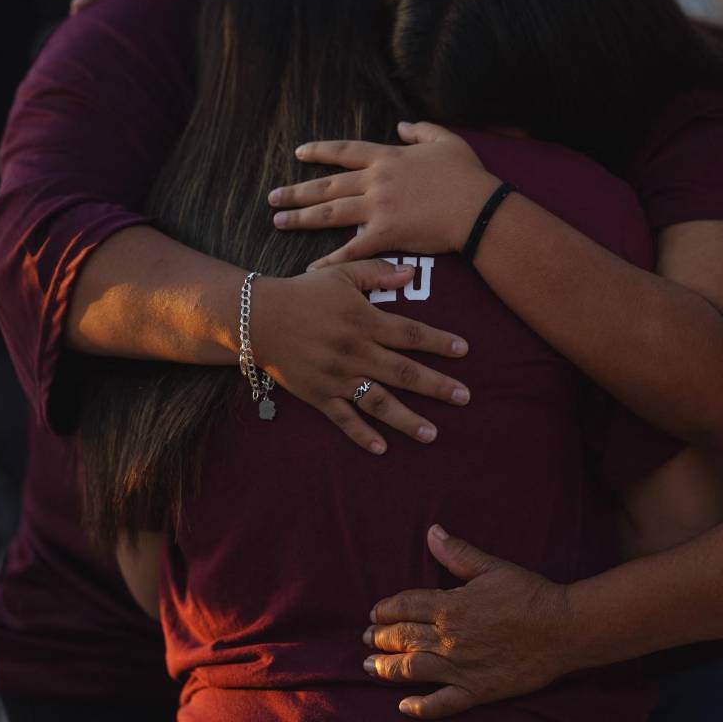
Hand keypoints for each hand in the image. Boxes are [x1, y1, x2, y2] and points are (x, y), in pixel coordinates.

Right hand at [254, 260, 470, 454]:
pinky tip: (382, 449)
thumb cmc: (304, 293)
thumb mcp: (341, 275)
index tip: (464, 350)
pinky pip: (343, 419)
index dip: (438, 341)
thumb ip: (378, 273)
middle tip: (464, 397)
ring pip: (378, 402)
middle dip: (436, 385)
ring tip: (432, 434)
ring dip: (407, 419)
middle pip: (403, 372)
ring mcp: (336, 377)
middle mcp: (354, 352)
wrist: (257, 317)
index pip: (410, 333)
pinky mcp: (318, 395)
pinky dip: (362, 435)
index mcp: (364, 321)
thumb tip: (411, 273)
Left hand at [272, 123, 501, 269]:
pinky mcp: (386, 234)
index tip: (299, 153)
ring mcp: (378, 208)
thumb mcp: (446, 141)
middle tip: (273, 198)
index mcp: (388, 158)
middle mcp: (376, 180)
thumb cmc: (467, 176)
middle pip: (328, 185)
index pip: (345, 152)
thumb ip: (420, 130)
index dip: (320, 152)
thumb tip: (400, 125)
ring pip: (330, 212)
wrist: (478, 208)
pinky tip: (311, 267)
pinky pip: (352, 249)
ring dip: (302, 218)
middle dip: (297, 191)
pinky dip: (330, 260)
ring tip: (278, 222)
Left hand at [362, 525, 574, 718]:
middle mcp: (449, 639)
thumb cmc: (530, 594)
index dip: (386, 608)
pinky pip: (443, 704)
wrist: (564, 628)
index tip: (374, 611)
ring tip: (369, 667)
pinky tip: (404, 707)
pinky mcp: (478, 691)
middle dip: (379, 638)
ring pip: (413, 670)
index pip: (406, 606)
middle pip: (403, 638)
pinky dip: (421, 707)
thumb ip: (457, 553)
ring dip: (387, 668)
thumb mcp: (491, 567)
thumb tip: (431, 532)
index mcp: (451, 606)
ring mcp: (461, 668)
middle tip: (366, 638)